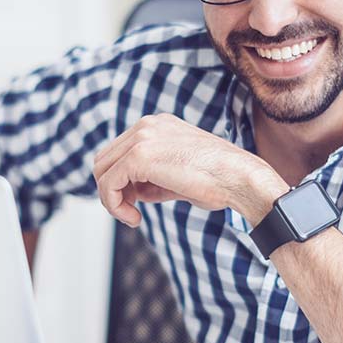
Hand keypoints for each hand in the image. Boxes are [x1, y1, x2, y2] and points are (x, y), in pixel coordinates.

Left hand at [92, 113, 287, 227]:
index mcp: (157, 125)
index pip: (119, 152)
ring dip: (111, 199)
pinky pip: (108, 184)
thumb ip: (152, 179)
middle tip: (130, 211)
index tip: (135, 202)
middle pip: (105, 159)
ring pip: (102, 171)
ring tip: (132, 216)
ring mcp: (142, 138)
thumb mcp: (178, 176)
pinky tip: (134, 218)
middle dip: (112, 190)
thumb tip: (132, 192)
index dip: (120, 181)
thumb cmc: (219, 180)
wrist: (240, 178)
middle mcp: (146, 126)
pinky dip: (114, 205)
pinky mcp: (139, 156)